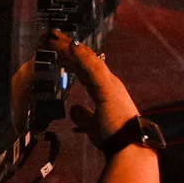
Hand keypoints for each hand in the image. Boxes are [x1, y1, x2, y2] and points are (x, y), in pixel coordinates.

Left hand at [48, 30, 139, 144]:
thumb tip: (75, 109)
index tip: (59, 51)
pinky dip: (81, 55)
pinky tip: (71, 45)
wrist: (130, 147)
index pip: (87, 70)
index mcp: (107, 91)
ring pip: (87, 59)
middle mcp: (110, 83)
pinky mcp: (107, 88)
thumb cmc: (115, 138)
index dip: (73, 59)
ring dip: (71, 47)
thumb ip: (84, 116)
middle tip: (53, 35)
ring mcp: (110, 84)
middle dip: (69, 47)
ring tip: (55, 35)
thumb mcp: (93, 126)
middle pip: (87, 60)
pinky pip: (92, 67)